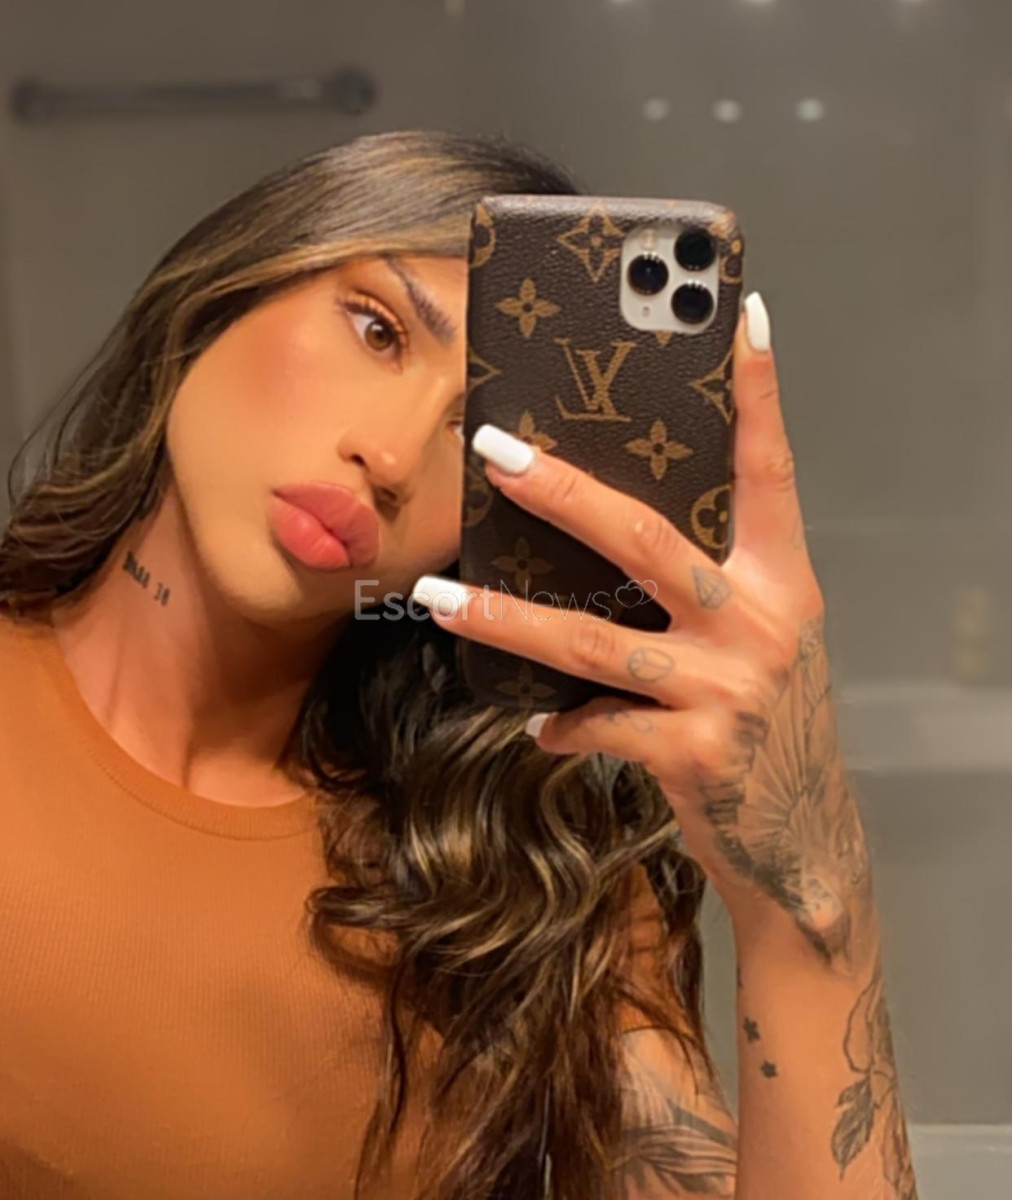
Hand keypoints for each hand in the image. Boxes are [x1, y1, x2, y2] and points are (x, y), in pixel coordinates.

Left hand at [411, 294, 873, 970]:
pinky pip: (596, 723)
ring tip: (438, 595)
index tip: (737, 317)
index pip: (769, 470)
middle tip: (493, 448)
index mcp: (783, 580)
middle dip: (562, 491)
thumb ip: (709, 583)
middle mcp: (761, 624)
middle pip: (646, 540)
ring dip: (506, 616)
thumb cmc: (770, 721)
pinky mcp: (691, 752)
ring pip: (594, 637)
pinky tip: (535, 721)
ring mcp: (727, 689)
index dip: (758, 395)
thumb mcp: (762, 637)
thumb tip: (603, 531)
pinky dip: (559, 721)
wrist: (802, 838)